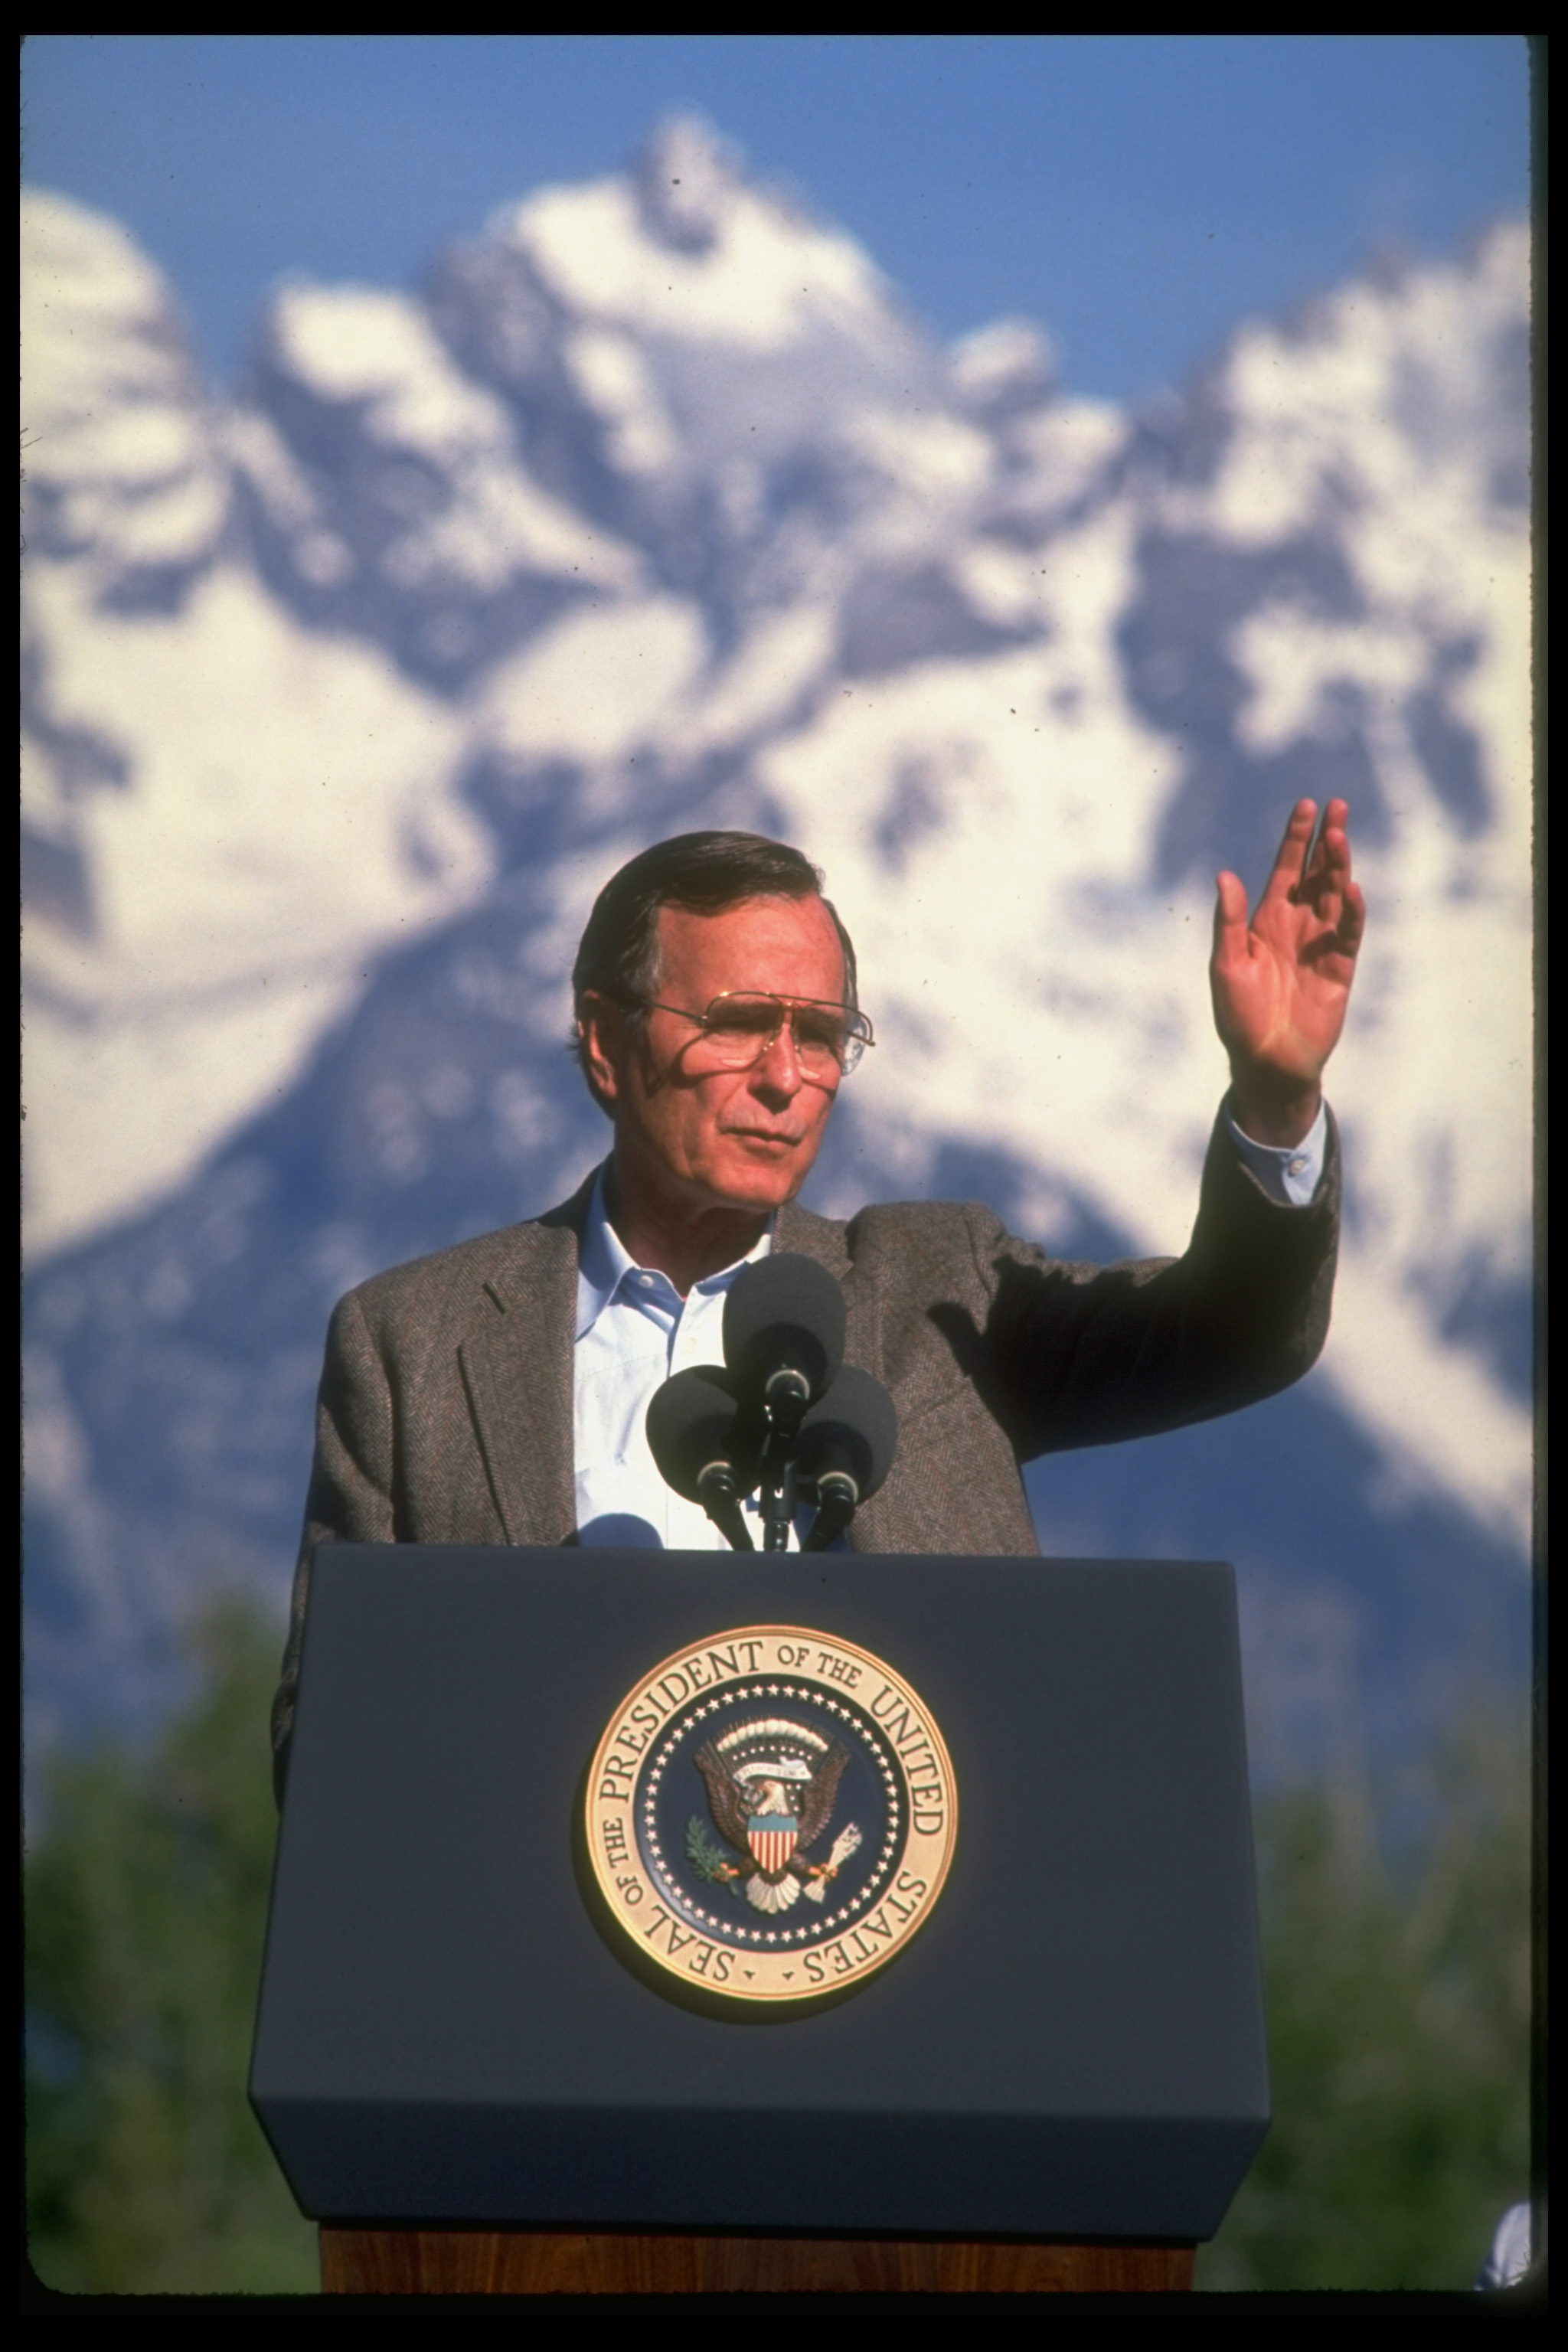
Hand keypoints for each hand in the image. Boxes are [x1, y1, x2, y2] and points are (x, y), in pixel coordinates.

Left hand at [1211, 798, 1364, 1146]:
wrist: (1266, 1062)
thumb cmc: (1240, 1017)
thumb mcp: (1227, 965)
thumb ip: (1229, 922)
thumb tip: (1224, 876)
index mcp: (1267, 922)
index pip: (1285, 871)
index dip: (1295, 839)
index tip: (1306, 807)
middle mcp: (1296, 927)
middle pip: (1316, 875)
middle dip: (1326, 842)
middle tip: (1337, 807)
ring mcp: (1320, 946)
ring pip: (1334, 897)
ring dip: (1339, 868)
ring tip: (1340, 836)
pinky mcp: (1339, 970)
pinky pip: (1348, 935)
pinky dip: (1351, 913)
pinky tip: (1352, 889)